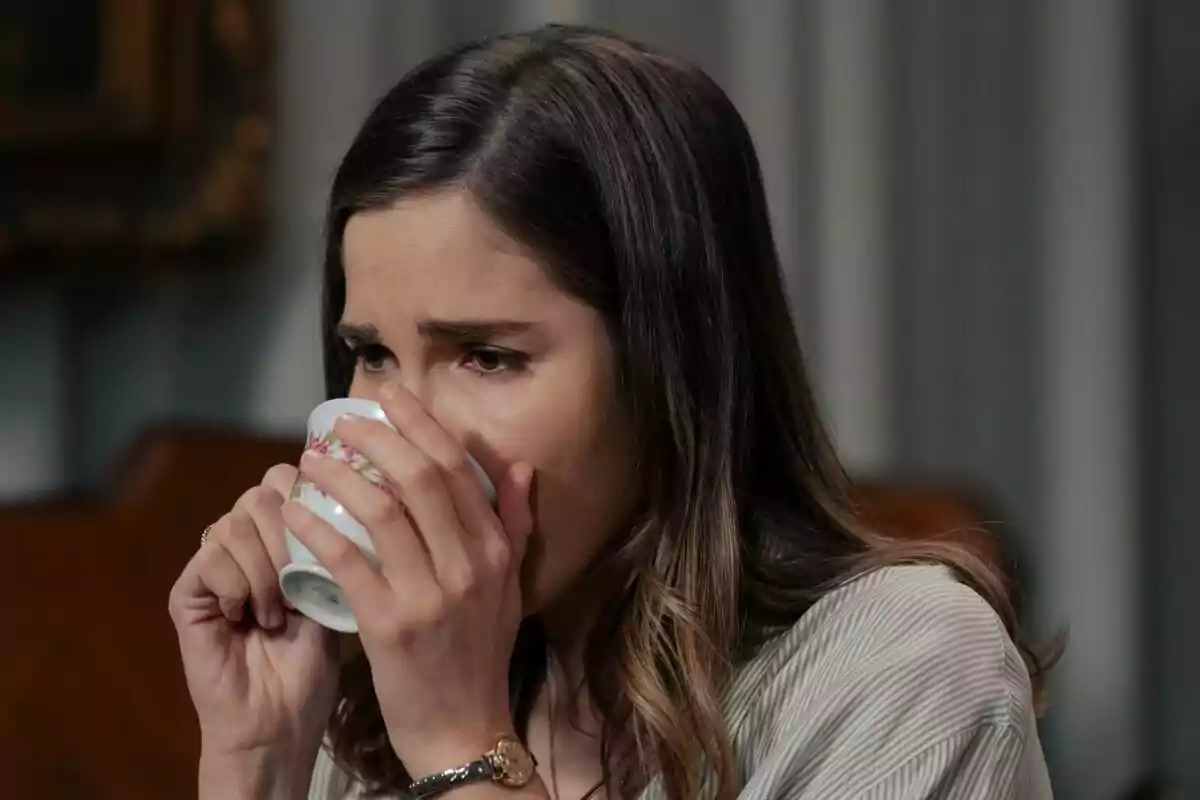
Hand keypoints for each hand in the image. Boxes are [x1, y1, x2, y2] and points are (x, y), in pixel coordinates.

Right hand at [168, 464, 340, 792]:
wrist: (280, 719)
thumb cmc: (314, 661)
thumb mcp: (337, 590)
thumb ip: (336, 541)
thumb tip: (353, 492)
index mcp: (284, 536)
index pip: (290, 480)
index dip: (313, 498)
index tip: (334, 535)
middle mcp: (246, 543)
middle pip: (262, 492)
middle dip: (290, 532)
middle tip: (302, 581)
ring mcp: (214, 565)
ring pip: (236, 522)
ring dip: (266, 566)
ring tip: (278, 611)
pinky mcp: (186, 593)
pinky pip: (210, 557)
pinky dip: (237, 583)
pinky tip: (250, 617)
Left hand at [281, 386, 533, 778]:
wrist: (463, 728)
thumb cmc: (480, 653)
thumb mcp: (510, 587)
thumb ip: (515, 524)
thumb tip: (519, 465)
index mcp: (496, 551)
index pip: (457, 468)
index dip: (419, 425)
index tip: (389, 398)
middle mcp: (469, 566)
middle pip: (419, 477)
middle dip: (377, 438)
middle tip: (341, 424)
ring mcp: (430, 595)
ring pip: (380, 510)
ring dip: (340, 476)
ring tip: (311, 462)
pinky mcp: (389, 625)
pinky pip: (347, 561)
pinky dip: (317, 529)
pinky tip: (295, 513)